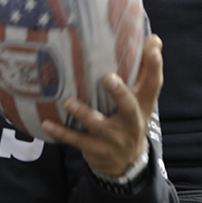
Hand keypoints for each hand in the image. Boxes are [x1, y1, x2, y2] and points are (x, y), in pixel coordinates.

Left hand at [41, 34, 162, 176]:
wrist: (127, 163)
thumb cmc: (132, 118)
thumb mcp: (143, 99)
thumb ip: (145, 70)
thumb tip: (154, 39)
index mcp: (144, 105)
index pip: (153, 85)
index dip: (155, 68)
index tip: (153, 50)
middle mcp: (131, 122)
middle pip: (128, 107)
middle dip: (119, 93)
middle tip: (109, 78)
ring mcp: (113, 138)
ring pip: (97, 125)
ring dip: (83, 113)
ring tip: (68, 101)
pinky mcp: (95, 149)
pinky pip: (76, 140)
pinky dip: (61, 132)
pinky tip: (46, 122)